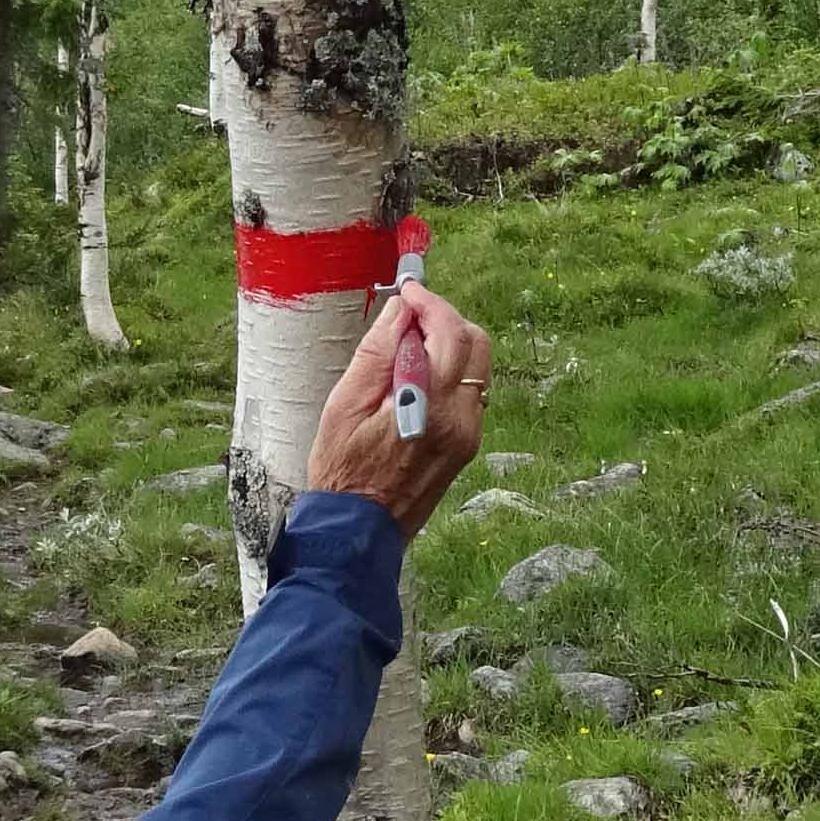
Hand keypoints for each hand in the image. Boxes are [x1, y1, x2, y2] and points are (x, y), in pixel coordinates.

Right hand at [300, 278, 491, 536]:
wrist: (358, 530)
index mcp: (430, 406)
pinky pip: (471, 391)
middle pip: (475, 342)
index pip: (448, 332)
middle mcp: (460, 419)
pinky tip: (418, 377)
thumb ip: (378, 354)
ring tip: (409, 345)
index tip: (408, 290)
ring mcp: (469, 434)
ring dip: (450, 343)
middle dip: (444, 318)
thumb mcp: (345, 405)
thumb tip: (400, 311)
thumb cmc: (341, 468)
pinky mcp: (467, 445)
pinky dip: (451, 371)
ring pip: (478, 365)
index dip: (429, 302)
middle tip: (408, 316)